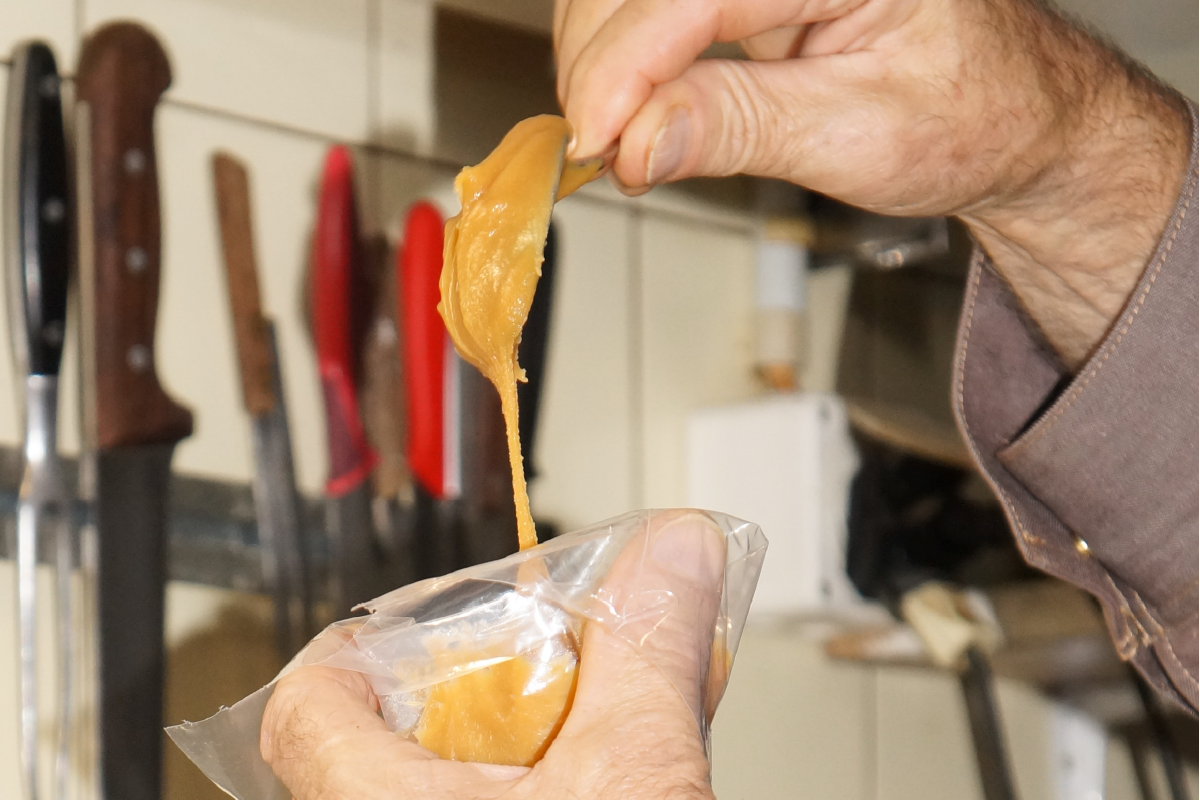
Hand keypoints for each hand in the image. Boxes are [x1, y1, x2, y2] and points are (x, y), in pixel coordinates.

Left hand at [260, 512, 725, 799]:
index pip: (306, 702)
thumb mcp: (630, 779)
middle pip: (373, 741)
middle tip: (518, 674)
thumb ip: (647, 655)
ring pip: (426, 790)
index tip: (401, 624)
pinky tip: (588, 783)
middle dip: (461, 696)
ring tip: (565, 729)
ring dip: (498, 753)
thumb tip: (672, 551)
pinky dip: (531, 789)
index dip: (351, 648)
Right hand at [556, 0, 1189, 367]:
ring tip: (618, 135)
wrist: (1006, 116)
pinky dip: (622, 54)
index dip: (627, 64)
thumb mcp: (860, 137)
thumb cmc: (970, 117)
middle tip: (601, 147)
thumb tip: (640, 140)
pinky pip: (649, 3)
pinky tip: (632, 104)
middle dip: (600, 60)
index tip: (595, 138)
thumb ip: (742, 127)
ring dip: (599, 56)